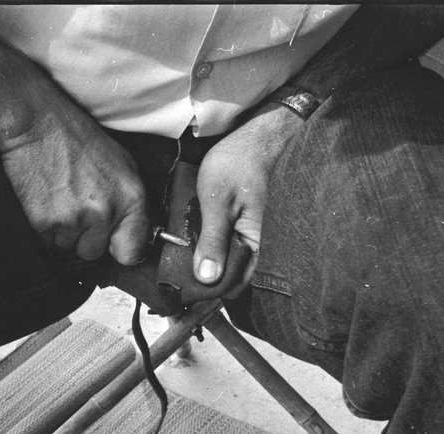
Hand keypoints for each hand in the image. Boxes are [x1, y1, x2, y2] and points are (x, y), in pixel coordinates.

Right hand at [0, 98, 148, 265]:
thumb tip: (131, 234)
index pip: (132, 252)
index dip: (119, 249)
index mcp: (131, 197)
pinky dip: (39, 230)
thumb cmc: (74, 138)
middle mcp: (104, 212)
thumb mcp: (120, 163)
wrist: (34, 123)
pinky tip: (40, 202)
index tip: (112, 244)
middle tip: (72, 204)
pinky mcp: (42, 225)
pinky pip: (42, 244)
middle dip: (82, 235)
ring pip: (64, 249)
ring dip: (59, 232)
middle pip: (92, 252)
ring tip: (54, 198)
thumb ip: (130, 203)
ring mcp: (72, 220)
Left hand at [193, 104, 302, 293]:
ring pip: (232, 263)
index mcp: (258, 243)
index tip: (183, 287)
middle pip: (233, 278)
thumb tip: (206, 278)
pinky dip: (217, 247)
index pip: (235, 284)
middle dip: (208, 277)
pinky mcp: (251, 227)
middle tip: (180, 270)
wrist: (259, 135)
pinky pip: (234, 247)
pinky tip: (201, 240)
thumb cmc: (240, 162)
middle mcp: (263, 246)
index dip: (209, 288)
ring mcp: (257, 237)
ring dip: (211, 262)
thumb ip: (212, 240)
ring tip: (187, 254)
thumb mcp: (218, 200)